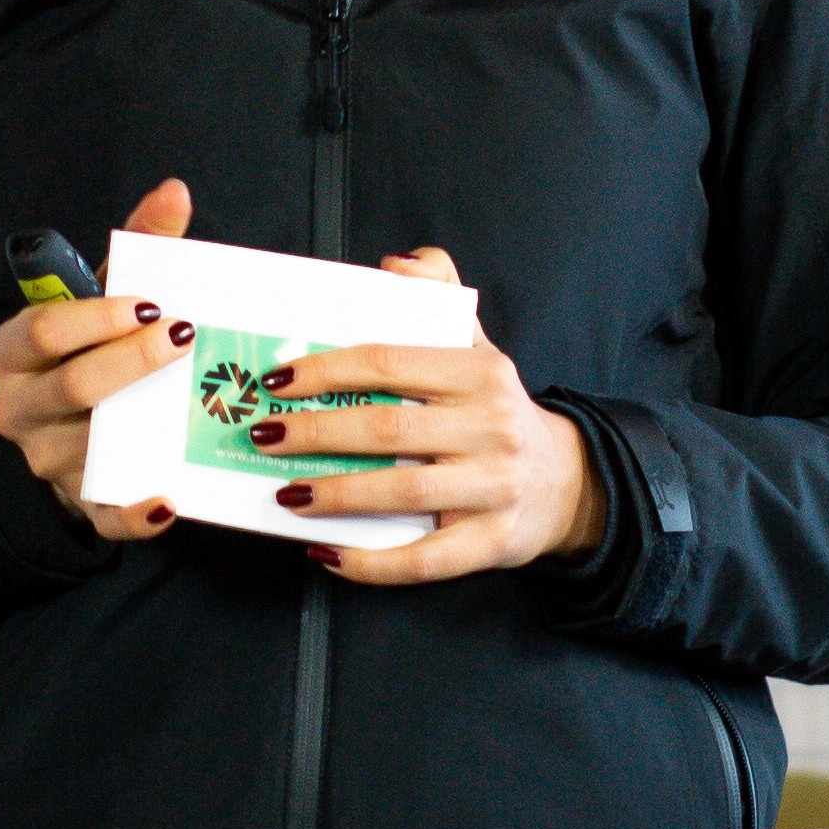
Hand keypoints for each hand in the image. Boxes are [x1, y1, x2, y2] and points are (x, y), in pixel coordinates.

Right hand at [0, 176, 196, 540]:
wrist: (52, 429)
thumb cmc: (82, 352)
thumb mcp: (97, 298)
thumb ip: (134, 249)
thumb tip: (175, 192)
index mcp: (12, 353)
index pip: (44, 331)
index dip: (98, 318)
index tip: (152, 304)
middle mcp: (19, 408)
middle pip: (71, 388)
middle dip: (131, 362)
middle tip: (184, 339)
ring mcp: (45, 461)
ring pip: (90, 449)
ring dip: (143, 427)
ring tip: (194, 402)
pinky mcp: (77, 503)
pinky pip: (104, 515)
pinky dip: (135, 513)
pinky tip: (170, 498)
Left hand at [252, 245, 606, 587]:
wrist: (564, 483)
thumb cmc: (497, 410)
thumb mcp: (478, 345)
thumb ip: (438, 296)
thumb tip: (394, 265)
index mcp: (481, 373)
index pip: (391, 362)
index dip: (328, 371)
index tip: (277, 381)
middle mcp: (492, 427)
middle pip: (387, 428)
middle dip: (316, 432)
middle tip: (264, 435)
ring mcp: (494, 488)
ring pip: (403, 491)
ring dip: (335, 494)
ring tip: (285, 493)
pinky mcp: (492, 542)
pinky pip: (423, 559)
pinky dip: (371, 562)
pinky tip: (326, 554)